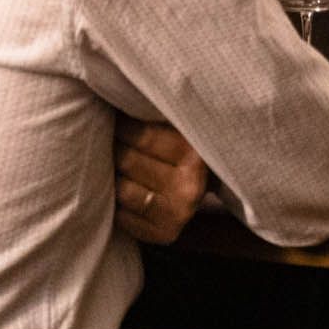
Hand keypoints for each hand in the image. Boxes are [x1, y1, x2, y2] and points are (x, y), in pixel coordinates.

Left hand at [114, 116, 209, 244]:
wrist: (215, 179)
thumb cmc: (189, 143)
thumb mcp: (182, 125)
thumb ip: (157, 114)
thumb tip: (117, 94)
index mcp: (196, 156)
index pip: (140, 135)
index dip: (122, 126)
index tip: (119, 119)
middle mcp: (190, 188)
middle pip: (127, 161)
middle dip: (115, 148)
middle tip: (113, 139)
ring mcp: (178, 214)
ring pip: (122, 190)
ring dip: (113, 175)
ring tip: (116, 164)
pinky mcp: (165, 234)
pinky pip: (123, 217)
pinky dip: (118, 203)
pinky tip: (125, 188)